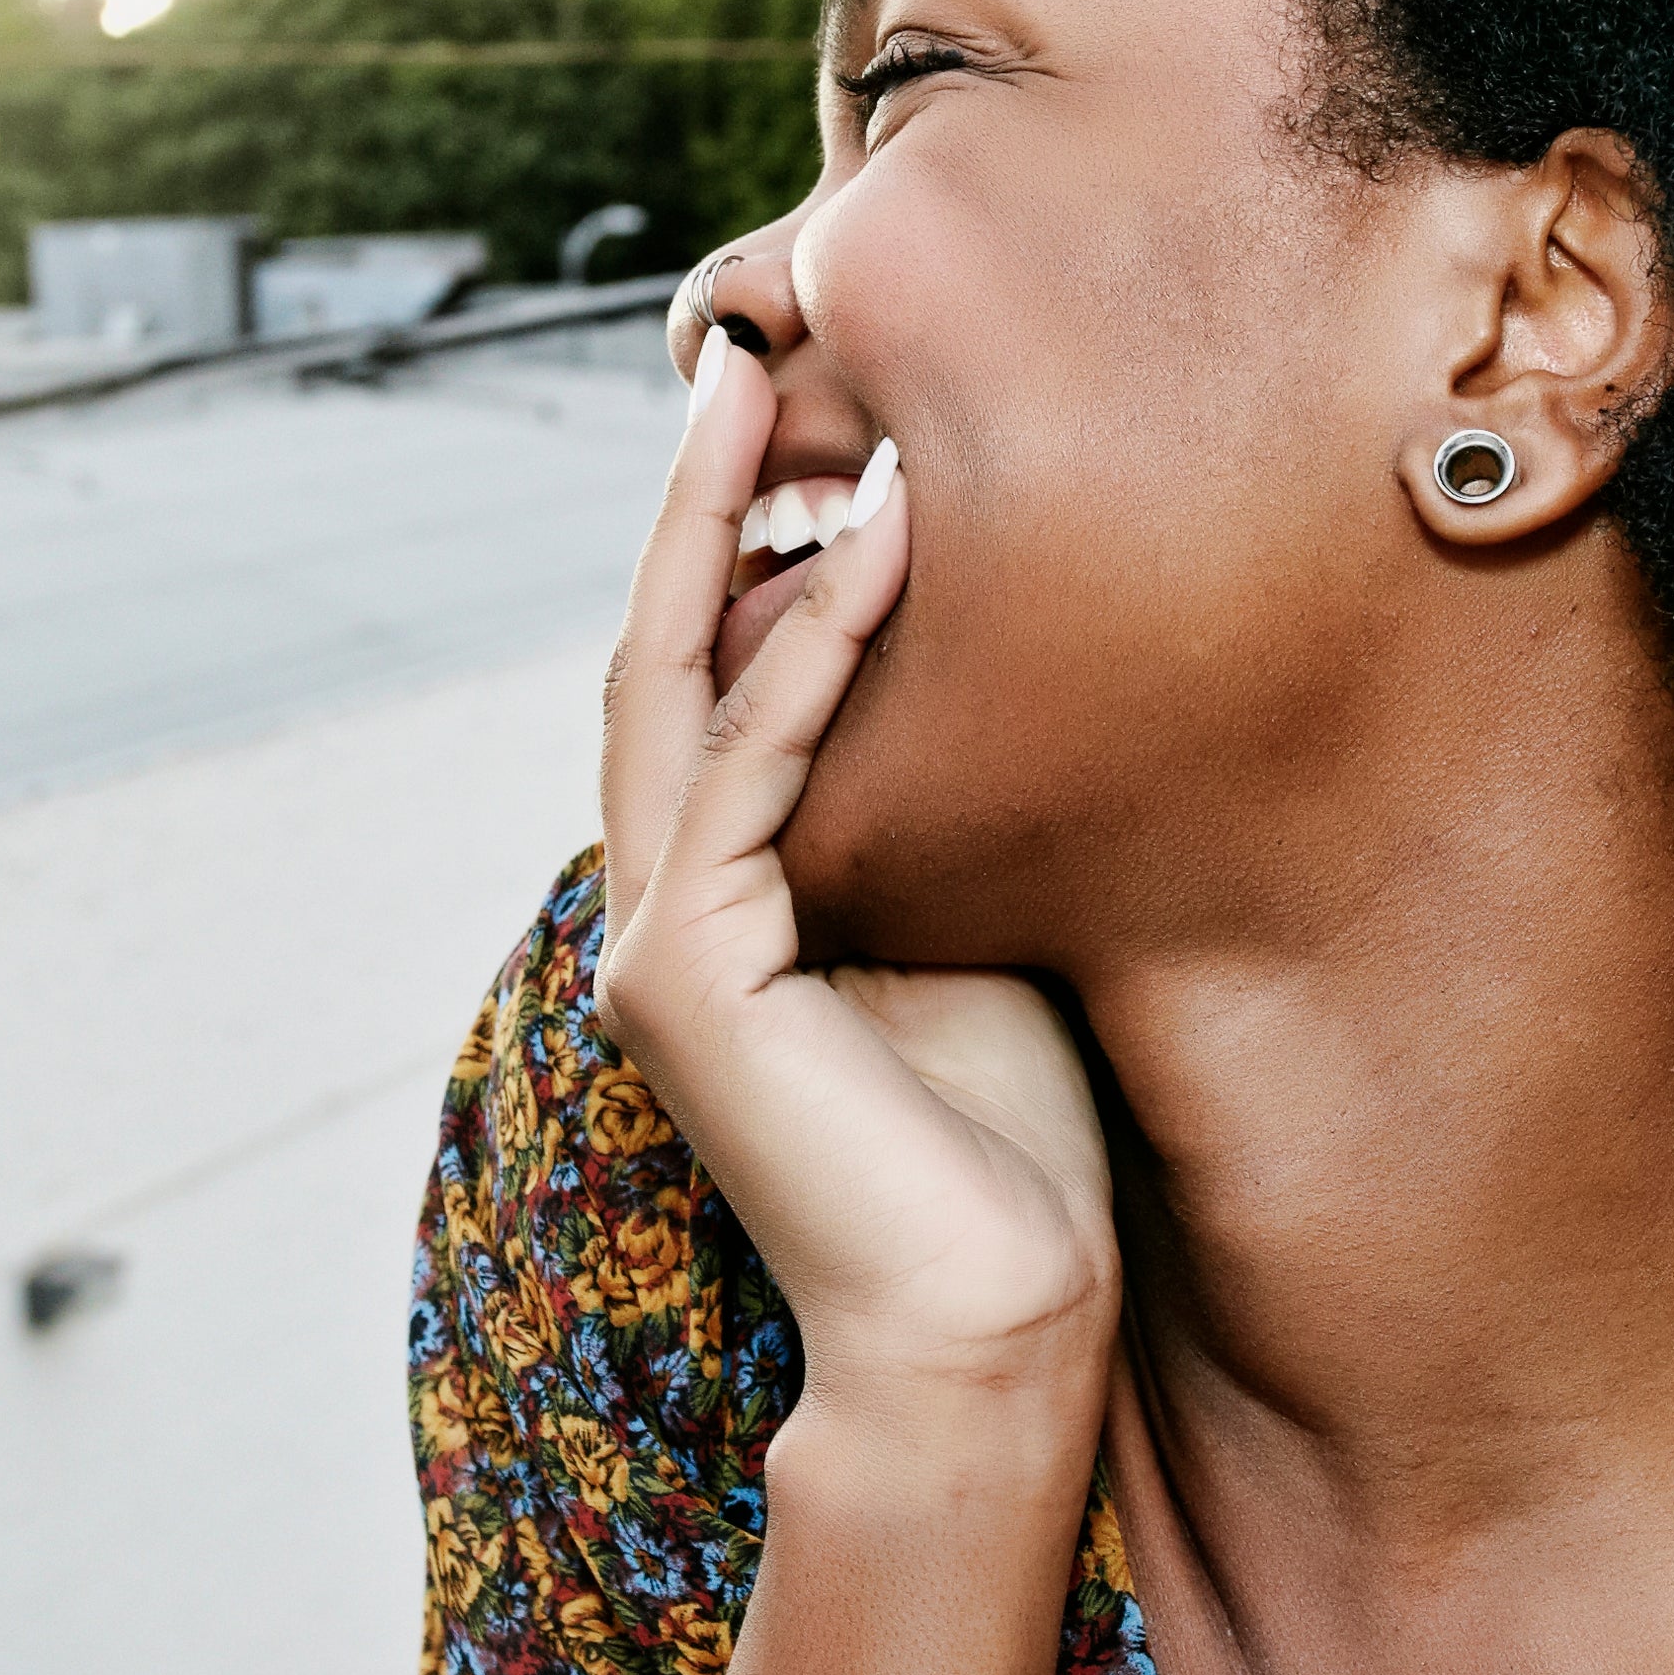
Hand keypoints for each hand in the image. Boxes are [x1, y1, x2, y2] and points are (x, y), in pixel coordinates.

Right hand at [597, 339, 1116, 1425]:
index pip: (708, 682)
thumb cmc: (1016, 1150)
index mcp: (721, 905)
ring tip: (776, 388)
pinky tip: (886, 537)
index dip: (736, 542)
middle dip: (697, 496)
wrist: (997, 1326)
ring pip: (673, 684)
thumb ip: (940, 801)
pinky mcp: (690, 977)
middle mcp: (662, 914)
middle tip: (740, 348)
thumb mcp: (981, 919)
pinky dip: (817, 643)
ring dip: (729, 526)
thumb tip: (1001, 652)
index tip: (801, 415)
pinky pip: (752, 769)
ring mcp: (661, 945)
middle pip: (656, 654)